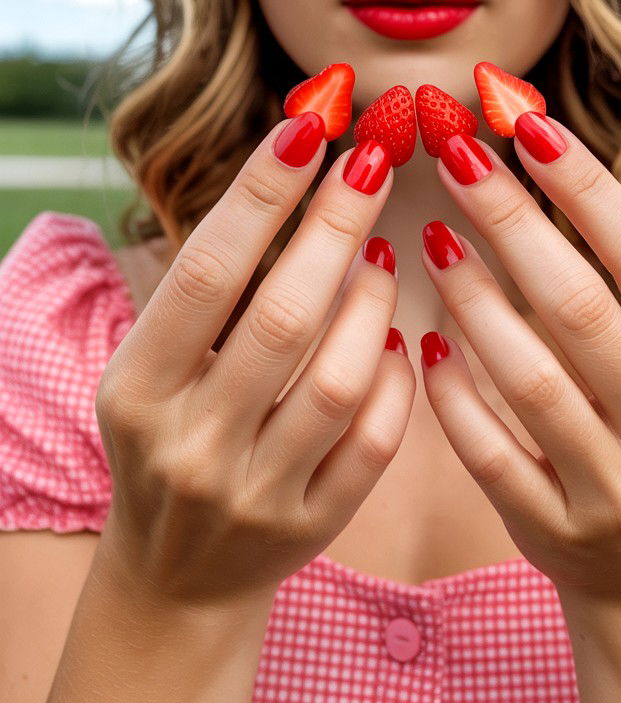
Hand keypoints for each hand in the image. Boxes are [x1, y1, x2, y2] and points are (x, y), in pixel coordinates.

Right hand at [94, 113, 414, 609]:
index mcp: (138, 387)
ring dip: (374, 302)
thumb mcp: (155, 364)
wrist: (173, 575)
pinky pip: (375, 442)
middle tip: (374, 158)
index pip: (206, 272)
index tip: (308, 127)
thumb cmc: (169, 432)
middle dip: (336, 225)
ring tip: (382, 254)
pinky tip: (400, 339)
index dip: (260, 195)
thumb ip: (211, 287)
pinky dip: (398, 379)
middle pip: (284, 317)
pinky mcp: (311, 525)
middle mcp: (192, 443)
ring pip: (340, 380)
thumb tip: (292, 165)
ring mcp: (255, 492)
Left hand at [420, 113, 620, 610]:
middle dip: (510, 218)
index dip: (585, 186)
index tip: (524, 122)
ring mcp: (616, 488)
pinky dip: (450, 392)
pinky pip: (486, 452)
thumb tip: (542, 151)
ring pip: (528, 378)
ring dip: (470, 297)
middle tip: (454, 152)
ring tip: (429, 236)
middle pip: (579, 305)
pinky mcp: (555, 531)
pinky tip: (420, 340)